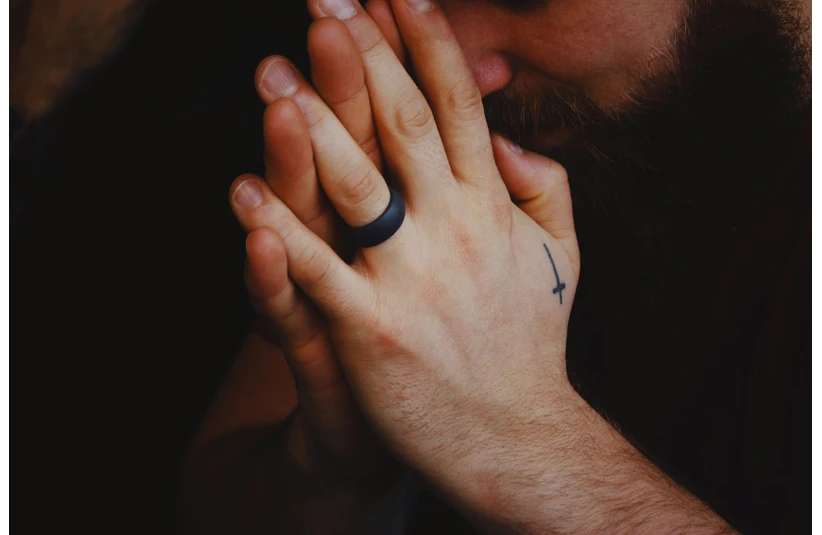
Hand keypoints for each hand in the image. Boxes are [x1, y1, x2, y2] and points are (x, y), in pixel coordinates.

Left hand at [232, 0, 579, 519]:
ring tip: (270, 71)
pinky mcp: (373, 329)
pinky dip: (278, 232)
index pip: (458, 106)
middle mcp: (455, 230)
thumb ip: (546, 185)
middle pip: (404, 124)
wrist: (514, 435)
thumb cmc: (531, 342)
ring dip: (311, 123)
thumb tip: (509, 136)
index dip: (427, 43)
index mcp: (492, 206)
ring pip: (357, 185)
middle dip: (362, 55)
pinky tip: (242, 190)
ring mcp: (413, 278)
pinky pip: (319, 272)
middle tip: (325, 0)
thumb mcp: (560, 255)